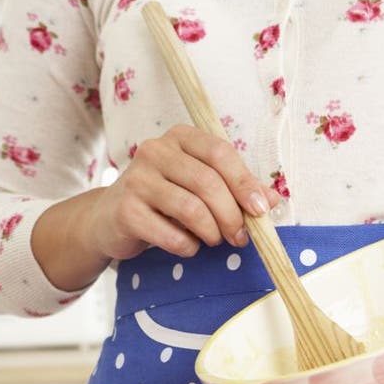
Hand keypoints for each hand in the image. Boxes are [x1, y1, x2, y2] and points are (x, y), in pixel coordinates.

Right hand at [92, 124, 281, 258]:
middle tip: (241, 237)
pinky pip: (170, 234)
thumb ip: (236, 189)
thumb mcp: (201, 188)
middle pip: (207, 182)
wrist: (110, 219)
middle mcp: (155, 150)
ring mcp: (137, 179)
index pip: (220, 153)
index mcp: (180, 137)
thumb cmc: (165, 200)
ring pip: (191, 208)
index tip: (261, 210)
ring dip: (212, 232)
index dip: (244, 183)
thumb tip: (272, 200)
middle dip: (232, 215)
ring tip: (215, 240)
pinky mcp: (125, 210)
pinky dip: (188, 246)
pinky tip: (188, 246)